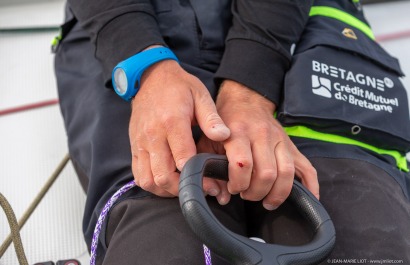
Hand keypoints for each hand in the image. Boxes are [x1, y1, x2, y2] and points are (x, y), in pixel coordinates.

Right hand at [129, 58, 229, 196]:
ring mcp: (140, 143)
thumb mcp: (200, 95)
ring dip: (166, 190)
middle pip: (163, 176)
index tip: (211, 184)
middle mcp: (152, 135)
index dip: (197, 176)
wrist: (151, 77)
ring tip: (183, 186)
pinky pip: (138, 175)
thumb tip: (224, 136)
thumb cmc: (179, 86)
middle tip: (198, 189)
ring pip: (148, 181)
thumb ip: (211, 118)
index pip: (182, 159)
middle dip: (182, 189)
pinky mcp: (134, 147)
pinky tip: (168, 181)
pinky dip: (152, 184)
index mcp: (172, 122)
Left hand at [198, 80, 318, 209]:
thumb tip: (221, 197)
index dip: (238, 183)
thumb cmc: (224, 123)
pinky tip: (305, 199)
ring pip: (286, 173)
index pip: (243, 164)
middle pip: (266, 173)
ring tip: (266, 201)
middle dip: (256, 192)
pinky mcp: (292, 146)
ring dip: (276, 194)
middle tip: (247, 194)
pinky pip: (307, 168)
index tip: (233, 188)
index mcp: (238, 132)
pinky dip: (310, 187)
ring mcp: (280, 140)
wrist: (245, 100)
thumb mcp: (208, 139)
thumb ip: (208, 167)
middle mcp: (261, 135)